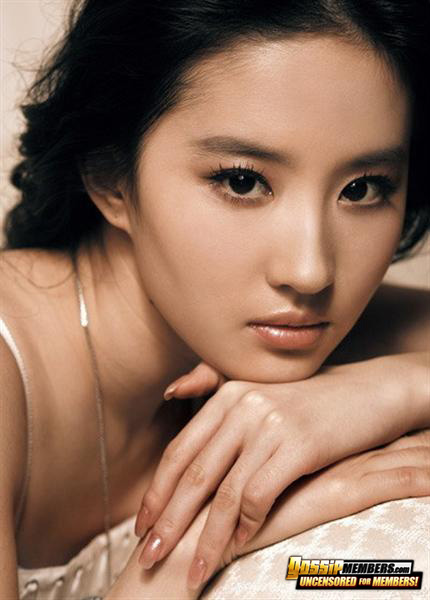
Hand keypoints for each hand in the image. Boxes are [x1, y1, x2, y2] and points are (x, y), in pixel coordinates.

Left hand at [135, 353, 427, 588]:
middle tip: (148, 556)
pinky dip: (246, 527)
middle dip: (168, 521)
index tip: (143, 525)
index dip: (157, 491)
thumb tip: (171, 390)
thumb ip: (213, 386)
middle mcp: (241, 405)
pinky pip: (259, 495)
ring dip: (206, 538)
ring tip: (192, 570)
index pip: (180, 450)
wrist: (363, 393)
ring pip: (224, 493)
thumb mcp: (258, 388)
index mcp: (226, 394)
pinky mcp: (298, 445)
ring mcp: (269, 424)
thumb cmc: (306, 399)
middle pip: (193, 474)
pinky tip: (238, 547)